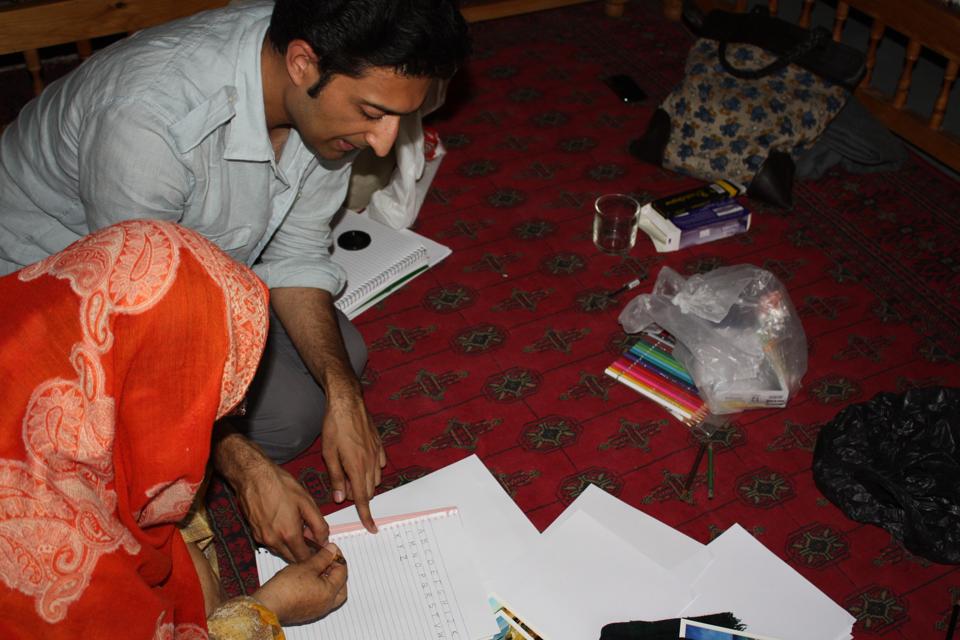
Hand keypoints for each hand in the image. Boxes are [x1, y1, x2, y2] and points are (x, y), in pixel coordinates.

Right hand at [237, 458, 329, 562]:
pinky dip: (279, 540)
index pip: (305, 558)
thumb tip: (324, 539)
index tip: (320, 548)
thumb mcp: (307, 502)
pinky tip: (283, 524)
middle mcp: (273, 541)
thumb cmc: (278, 484)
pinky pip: (270, 544)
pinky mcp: (254, 533)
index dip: (315, 555)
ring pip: (281, 552)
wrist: (253, 476)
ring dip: (290, 546)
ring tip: (297, 527)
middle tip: (310, 535)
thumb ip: (318, 524)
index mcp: (289, 534)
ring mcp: (261, 538)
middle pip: (292, 558)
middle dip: (303, 551)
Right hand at [254, 543, 347, 624]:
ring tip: (317, 567)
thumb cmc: (285, 589)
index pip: (342, 571)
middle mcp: (326, 604)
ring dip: (327, 579)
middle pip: (340, 586)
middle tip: (329, 560)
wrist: (268, 605)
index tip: (330, 548)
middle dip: (337, 571)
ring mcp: (316, 609)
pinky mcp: (306, 611)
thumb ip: (323, 557)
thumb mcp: (307, 566)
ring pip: (330, 592)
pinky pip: (319, 597)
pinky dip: (318, 587)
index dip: (337, 556)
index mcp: (330, 593)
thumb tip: (332, 550)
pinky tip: (308, 577)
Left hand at [321, 389, 385, 532]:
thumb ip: (336, 478)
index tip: (372, 528)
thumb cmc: (335, 427)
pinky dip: (371, 469)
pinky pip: (380, 465)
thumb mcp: (329, 454)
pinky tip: (360, 460)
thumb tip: (340, 497)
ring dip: (364, 481)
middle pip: (369, 490)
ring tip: (348, 470)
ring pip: (375, 478)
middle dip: (358, 494)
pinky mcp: (380, 445)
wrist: (347, 402)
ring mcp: (378, 453)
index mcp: (357, 467)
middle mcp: (371, 462)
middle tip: (342, 485)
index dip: (366, 515)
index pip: (363, 498)